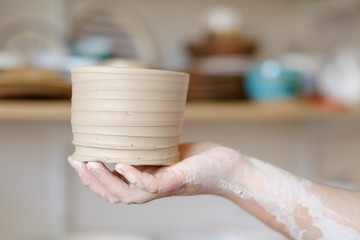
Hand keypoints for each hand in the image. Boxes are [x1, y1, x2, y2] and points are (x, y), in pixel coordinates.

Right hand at [68, 142, 242, 203]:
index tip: (76, 161)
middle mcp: (152, 189)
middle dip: (92, 180)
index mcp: (146, 183)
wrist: (227, 168)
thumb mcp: (167, 153)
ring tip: (90, 164)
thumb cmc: (198, 159)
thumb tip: (129, 132)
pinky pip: (151, 185)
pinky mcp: (178, 181)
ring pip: (127, 193)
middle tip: (76, 162)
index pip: (113, 188)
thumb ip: (149, 151)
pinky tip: (122, 165)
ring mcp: (164, 188)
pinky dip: (135, 177)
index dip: (92, 179)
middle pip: (114, 195)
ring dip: (106, 180)